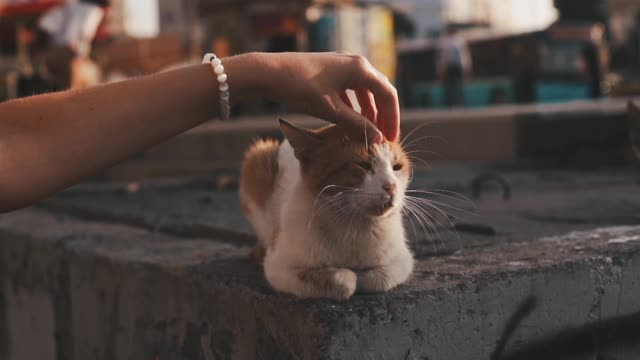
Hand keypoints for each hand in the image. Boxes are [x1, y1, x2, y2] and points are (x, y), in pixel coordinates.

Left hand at [254, 52, 399, 142]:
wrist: (269, 73)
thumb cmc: (301, 89)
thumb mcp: (331, 110)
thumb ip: (356, 124)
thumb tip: (379, 138)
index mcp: (360, 68)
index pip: (388, 94)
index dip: (392, 118)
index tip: (391, 138)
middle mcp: (354, 62)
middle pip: (378, 90)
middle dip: (382, 115)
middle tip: (383, 136)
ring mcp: (341, 64)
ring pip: (364, 89)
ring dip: (368, 110)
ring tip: (368, 130)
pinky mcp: (329, 70)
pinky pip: (350, 88)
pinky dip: (354, 104)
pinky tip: (350, 118)